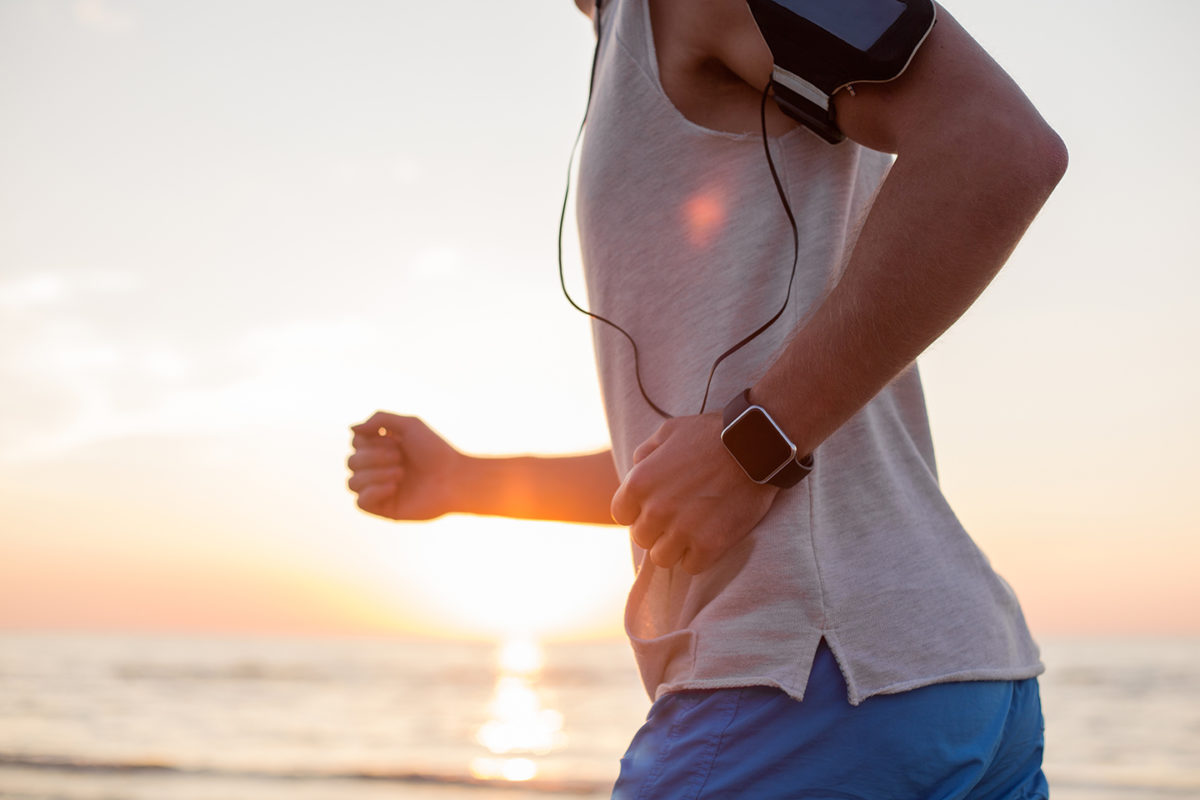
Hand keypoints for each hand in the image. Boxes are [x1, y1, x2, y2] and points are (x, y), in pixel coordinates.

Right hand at [347, 411, 463, 520]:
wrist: (454, 478)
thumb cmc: (435, 451)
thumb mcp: (409, 425)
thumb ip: (380, 419)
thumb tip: (351, 429)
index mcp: (382, 449)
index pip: (356, 443)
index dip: (369, 441)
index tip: (395, 441)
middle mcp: (378, 469)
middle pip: (351, 462)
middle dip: (374, 457)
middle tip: (400, 458)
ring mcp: (380, 490)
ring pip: (352, 482)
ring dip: (375, 474)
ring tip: (401, 473)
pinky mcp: (385, 509)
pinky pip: (360, 503)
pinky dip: (373, 492)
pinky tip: (394, 487)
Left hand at [610, 413, 778, 573]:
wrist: (757, 445)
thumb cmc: (712, 433)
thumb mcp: (669, 431)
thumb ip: (646, 453)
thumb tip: (636, 470)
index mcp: (639, 482)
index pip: (621, 514)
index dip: (637, 511)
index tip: (655, 506)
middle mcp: (656, 510)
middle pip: (641, 538)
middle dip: (656, 528)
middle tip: (678, 516)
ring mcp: (682, 530)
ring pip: (662, 558)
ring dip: (674, 547)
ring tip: (692, 531)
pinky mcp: (710, 545)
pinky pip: (691, 566)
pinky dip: (699, 556)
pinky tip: (709, 537)